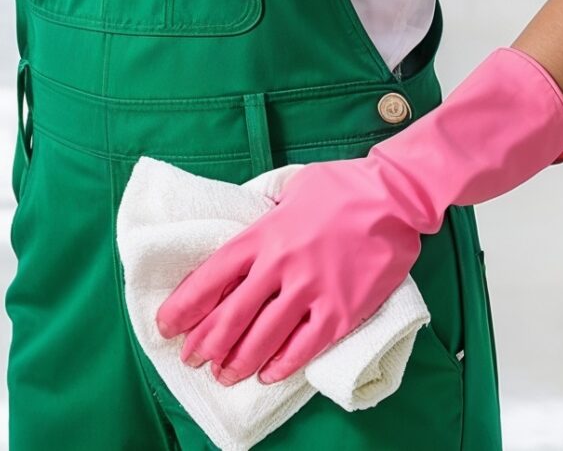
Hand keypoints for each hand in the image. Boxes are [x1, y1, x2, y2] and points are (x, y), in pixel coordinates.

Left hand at [155, 156, 429, 386]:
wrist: (394, 198)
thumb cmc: (341, 188)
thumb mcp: (287, 191)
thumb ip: (262, 220)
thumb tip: (242, 243)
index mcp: (262, 234)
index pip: (210, 278)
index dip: (184, 307)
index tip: (167, 325)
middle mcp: (280, 265)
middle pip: (230, 316)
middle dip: (205, 343)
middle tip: (193, 359)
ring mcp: (311, 290)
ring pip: (262, 338)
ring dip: (238, 362)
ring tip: (225, 374)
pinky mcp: (341, 311)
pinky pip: (304, 347)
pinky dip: (282, 365)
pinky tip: (268, 374)